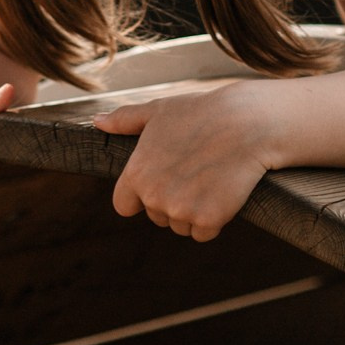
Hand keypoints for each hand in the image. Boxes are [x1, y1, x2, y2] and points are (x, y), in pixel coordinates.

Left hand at [92, 84, 272, 241]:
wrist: (247, 122)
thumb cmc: (202, 113)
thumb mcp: (158, 111)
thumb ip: (125, 120)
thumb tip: (97, 121)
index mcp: (136, 174)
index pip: (124, 206)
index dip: (141, 197)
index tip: (162, 181)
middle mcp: (154, 196)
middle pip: (156, 217)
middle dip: (173, 200)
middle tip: (195, 170)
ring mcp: (181, 210)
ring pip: (181, 226)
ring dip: (194, 211)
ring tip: (210, 177)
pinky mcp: (208, 220)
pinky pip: (203, 233)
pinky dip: (214, 219)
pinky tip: (223, 190)